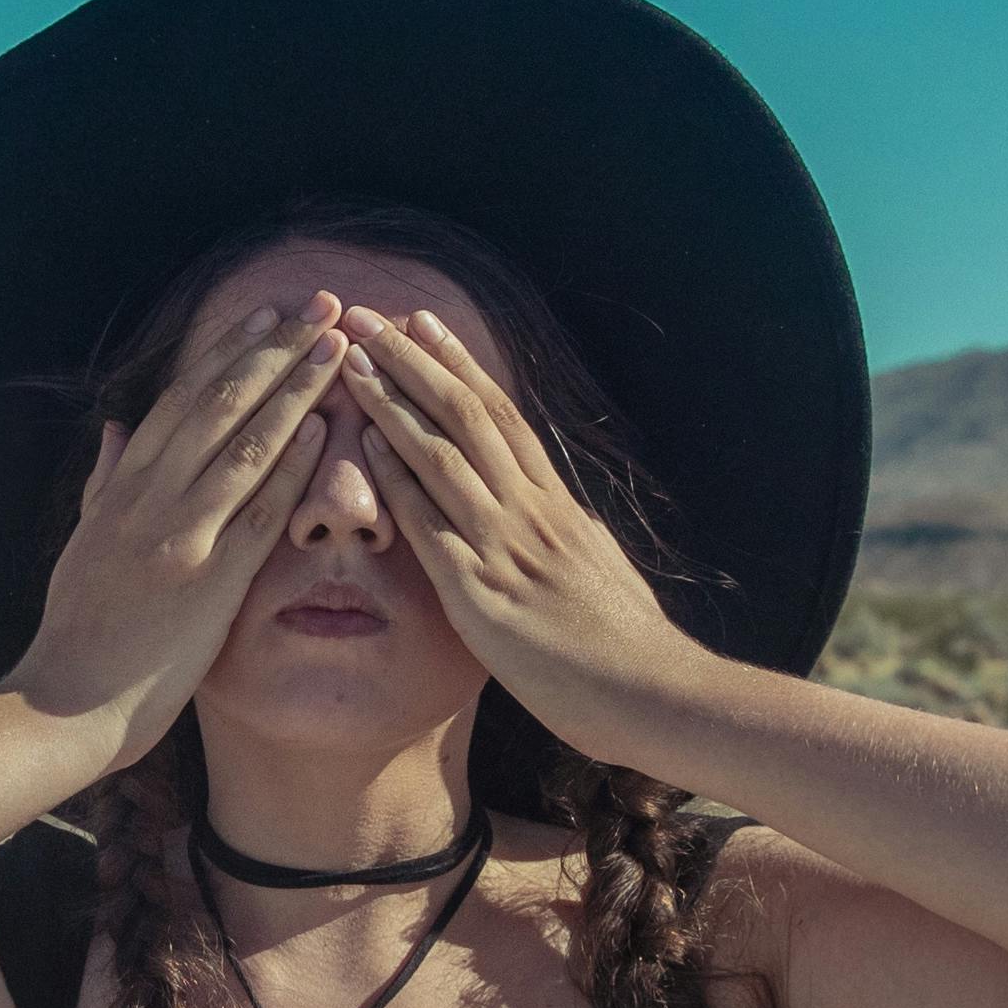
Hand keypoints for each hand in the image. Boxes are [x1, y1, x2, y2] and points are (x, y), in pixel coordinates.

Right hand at [2, 307, 347, 766]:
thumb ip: (104, 484)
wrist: (63, 706)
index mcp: (121, 488)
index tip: (270, 316)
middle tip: (320, 304)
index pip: (183, 400)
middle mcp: (147, 499)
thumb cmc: (76, 634)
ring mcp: (176, 536)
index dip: (230, 353)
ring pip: (242, 444)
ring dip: (294, 389)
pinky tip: (318, 430)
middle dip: (275, 349)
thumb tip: (117, 430)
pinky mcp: (204, 581)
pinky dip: (286, 467)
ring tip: (334, 347)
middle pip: (219, 404)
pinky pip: (254, 512)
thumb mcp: (80, 545)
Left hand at [339, 304, 704, 755]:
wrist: (655, 694)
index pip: (501, 416)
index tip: (422, 324)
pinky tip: (365, 446)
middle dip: (413, 361)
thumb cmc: (629, 645)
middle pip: (466, 415)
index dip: (458, 365)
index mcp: (557, 505)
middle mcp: (530, 512)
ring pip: (443, 455)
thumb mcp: (601, 569)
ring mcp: (506, 548)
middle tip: (369, 314)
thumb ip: (572, 534)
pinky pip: (431, 526)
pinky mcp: (481, 595)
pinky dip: (397, 481)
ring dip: (393, 402)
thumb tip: (565, 514)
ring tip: (353, 359)